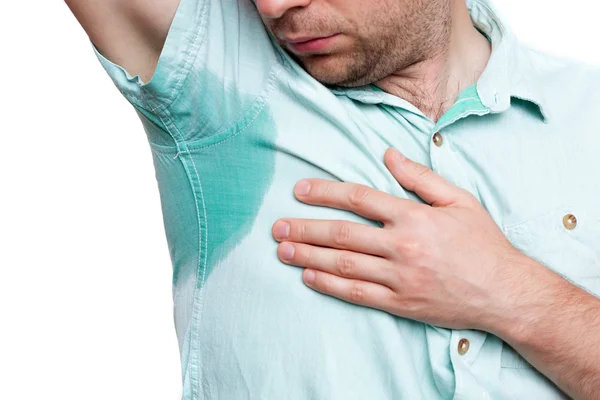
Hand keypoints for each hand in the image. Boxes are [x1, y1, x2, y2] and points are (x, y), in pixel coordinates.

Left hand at [272, 147, 530, 331]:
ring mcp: (399, 278)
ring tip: (282, 251)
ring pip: (344, 265)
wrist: (505, 292)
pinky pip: (358, 294)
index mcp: (414, 217)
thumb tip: (387, 154)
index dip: (325, 193)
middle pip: (342, 234)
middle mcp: (402, 247)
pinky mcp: (401, 304)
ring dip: (309, 257)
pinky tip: (309, 278)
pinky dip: (330, 286)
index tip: (299, 191)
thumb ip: (420, 177)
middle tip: (276, 227)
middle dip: (305, 229)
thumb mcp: (459, 200)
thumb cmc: (483, 243)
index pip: (359, 198)